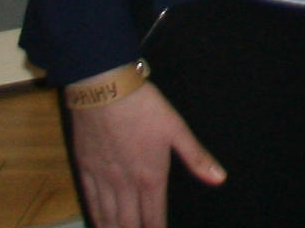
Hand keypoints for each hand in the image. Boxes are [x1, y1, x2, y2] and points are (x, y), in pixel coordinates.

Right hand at [67, 79, 223, 227]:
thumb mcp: (177, 129)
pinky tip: (99, 224)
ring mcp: (103, 179)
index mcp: (151, 177)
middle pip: (128, 223)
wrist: (105, 90)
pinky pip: (90, 202)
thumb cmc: (144, 107)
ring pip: (108, 217)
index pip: (154, 217)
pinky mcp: (85, 170)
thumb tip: (219, 179)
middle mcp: (125, 185)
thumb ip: (196, 158)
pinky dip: (96, 218)